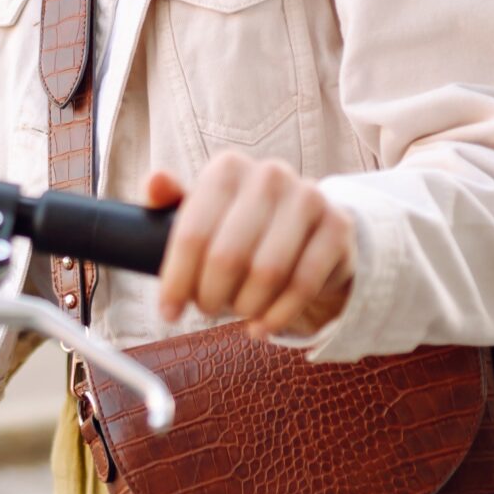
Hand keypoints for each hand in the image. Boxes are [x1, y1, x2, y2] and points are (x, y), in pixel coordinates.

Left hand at [148, 153, 355, 339]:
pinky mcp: (338, 227)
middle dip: (210, 296)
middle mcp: (269, 175)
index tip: (168, 311)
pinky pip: (303, 284)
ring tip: (237, 311)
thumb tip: (155, 182)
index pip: (191, 233)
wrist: (308, 231)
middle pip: (227, 256)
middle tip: (207, 310)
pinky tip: (262, 325)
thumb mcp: (202, 214)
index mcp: (227, 168)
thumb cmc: (241, 227)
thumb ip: (172, 203)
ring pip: (266, 273)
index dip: (176, 280)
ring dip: (245, 305)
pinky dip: (278, 315)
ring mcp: (308, 198)